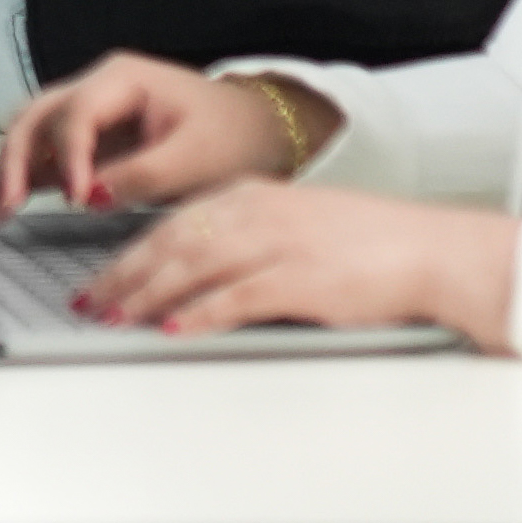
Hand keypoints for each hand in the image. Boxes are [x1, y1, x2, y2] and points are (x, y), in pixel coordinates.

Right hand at [0, 53, 299, 219]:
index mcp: (123, 78)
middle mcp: (97, 88)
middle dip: (14, 159)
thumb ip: (143, 175)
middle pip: (35, 115)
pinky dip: (22, 179)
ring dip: (10, 170)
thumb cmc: (234, 134)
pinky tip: (0, 207)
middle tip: (5, 203)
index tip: (75, 197)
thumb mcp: (197, 157)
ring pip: (30, 133)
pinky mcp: (90, 142)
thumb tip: (91, 197)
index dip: (69, 156)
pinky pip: (44, 155)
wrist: (257, 128)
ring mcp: (90, 114)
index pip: (77, 113)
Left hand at [76, 183, 518, 349]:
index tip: (99, 277)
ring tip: (117, 317)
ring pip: (193, 265)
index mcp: (253, 195)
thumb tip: (195, 273)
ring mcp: (278, 244)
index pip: (173, 221)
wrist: (430, 250)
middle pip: (171, 242)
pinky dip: (201, 312)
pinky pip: (237, 296)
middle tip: (90, 301)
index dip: (128, 251)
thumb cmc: (370, 243)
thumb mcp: (296, 224)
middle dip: (123, 274)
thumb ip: (245, 239)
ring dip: (148, 293)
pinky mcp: (301, 278)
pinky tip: (174, 327)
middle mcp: (258, 213)